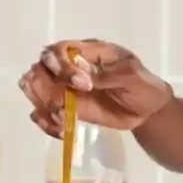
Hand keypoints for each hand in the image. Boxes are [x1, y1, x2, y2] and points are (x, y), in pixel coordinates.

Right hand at [19, 39, 172, 136]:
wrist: (146, 111)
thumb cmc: (142, 86)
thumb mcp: (131, 76)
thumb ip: (106, 74)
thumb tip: (81, 72)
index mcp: (86, 52)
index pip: (59, 50)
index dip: (63, 66)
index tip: (84, 85)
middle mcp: (69, 68)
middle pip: (40, 69)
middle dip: (46, 87)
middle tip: (64, 105)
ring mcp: (65, 89)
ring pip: (35, 90)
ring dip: (43, 105)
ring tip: (63, 119)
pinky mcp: (65, 109)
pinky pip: (42, 113)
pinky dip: (46, 123)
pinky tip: (62, 131)